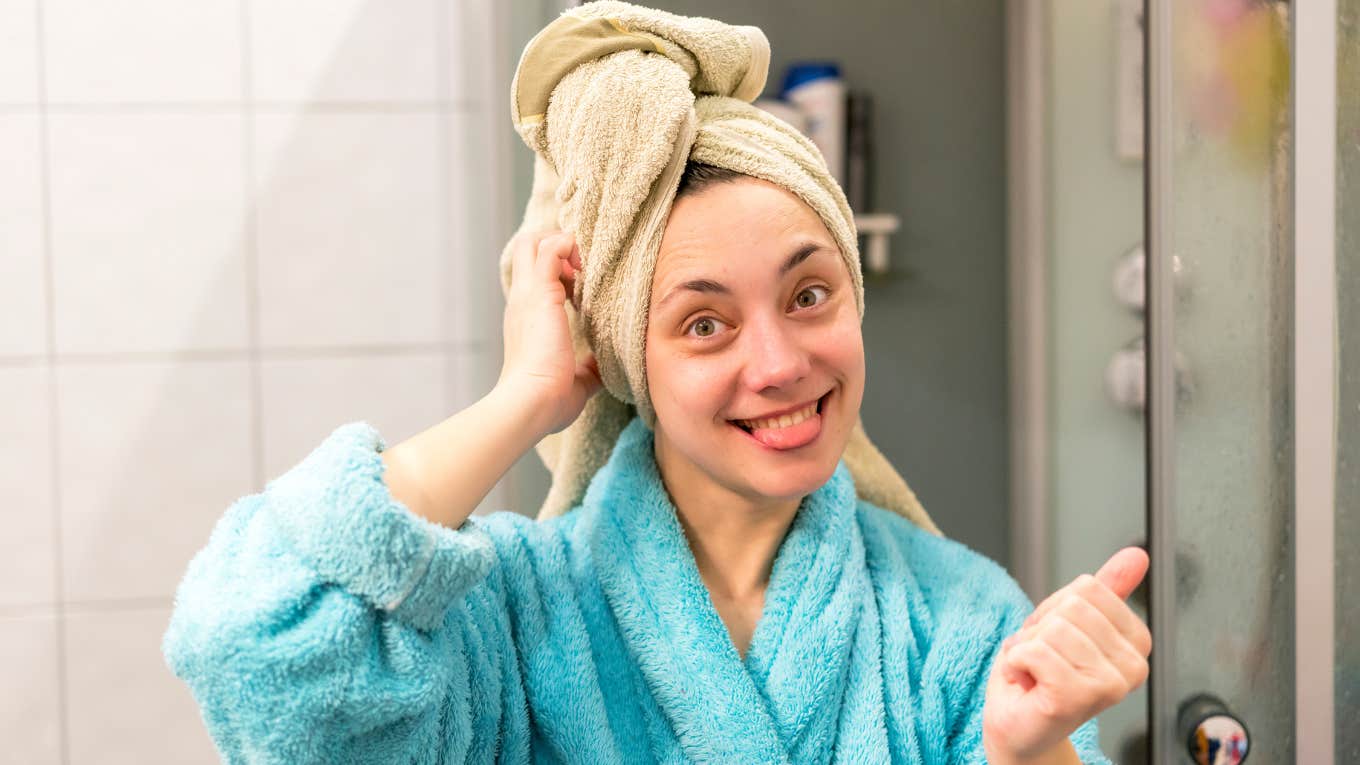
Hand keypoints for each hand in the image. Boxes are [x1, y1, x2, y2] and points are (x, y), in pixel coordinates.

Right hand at [496, 230, 602, 435]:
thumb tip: (603, 368)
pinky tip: (583, 265)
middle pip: (524, 249)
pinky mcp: (540, 292)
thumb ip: (587, 369)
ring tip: (582, 264)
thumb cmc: (549, 400)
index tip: (579, 283)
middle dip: (553, 244)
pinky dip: (567, 245)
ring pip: (532, 241)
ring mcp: (528, 295)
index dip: (557, 271)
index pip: (532, 277)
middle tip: (579, 264)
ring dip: (561, 243)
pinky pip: (551, 248)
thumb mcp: (574, 381)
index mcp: (526, 320)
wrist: (532, 402)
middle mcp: (522, 302)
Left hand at [982, 547, 1151, 763]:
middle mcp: (1132, 669)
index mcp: (1137, 644)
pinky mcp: (1076, 698)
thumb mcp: (1071, 621)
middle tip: (1043, 659)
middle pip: (1071, 606)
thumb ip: (1107, 588)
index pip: (1089, 588)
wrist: (1019, 723)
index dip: (1058, 608)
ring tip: (1035, 672)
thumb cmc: (1043, 673)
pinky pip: (1033, 651)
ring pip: (1053, 628)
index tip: (1057, 639)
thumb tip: (1137, 556)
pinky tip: (1027, 684)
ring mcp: (1108, 687)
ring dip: (1027, 647)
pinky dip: (1016, 662)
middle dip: (1041, 628)